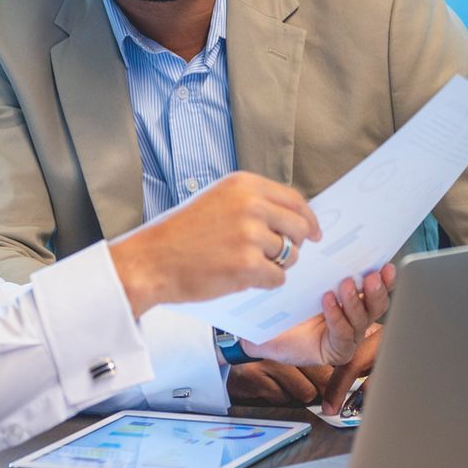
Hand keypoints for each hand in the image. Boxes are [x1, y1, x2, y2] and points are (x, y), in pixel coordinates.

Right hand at [107, 171, 318, 316]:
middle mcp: (251, 205)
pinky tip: (242, 278)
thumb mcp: (216, 201)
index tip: (315, 233)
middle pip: (299, 228)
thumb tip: (291, 219)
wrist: (151, 260)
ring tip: (247, 266)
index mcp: (244, 185)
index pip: (295, 200)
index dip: (309, 219)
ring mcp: (250, 234)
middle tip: (280, 257)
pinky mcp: (247, 264)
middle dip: (294, 245)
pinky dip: (265, 283)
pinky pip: (277, 278)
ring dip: (275, 266)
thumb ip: (252, 204)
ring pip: (290, 255)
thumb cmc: (180, 235)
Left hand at [244, 265, 393, 413]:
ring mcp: (347, 336)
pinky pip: (343, 334)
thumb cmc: (283, 307)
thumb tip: (327, 235)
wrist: (261, 332)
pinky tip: (328, 301)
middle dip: (376, 290)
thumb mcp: (303, 282)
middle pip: (377, 306)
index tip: (386, 265)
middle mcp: (353, 318)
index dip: (385, 279)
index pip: (375, 289)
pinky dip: (337, 316)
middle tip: (371, 275)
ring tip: (345, 285)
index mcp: (351, 299)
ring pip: (363, 319)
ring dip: (356, 301)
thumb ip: (321, 266)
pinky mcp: (337, 351)